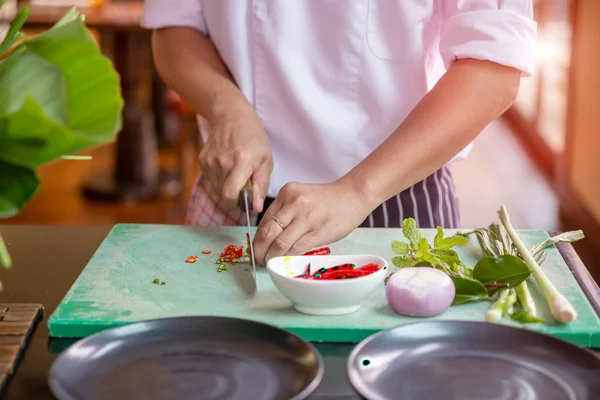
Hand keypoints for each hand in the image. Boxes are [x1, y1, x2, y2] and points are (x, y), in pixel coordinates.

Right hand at [199, 103, 272, 211]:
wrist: (231, 116)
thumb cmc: (253, 138)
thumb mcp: (266, 160)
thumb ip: (261, 186)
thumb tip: (256, 208)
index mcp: (241, 162)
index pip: (230, 195)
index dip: (236, 205)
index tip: (244, 204)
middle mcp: (222, 162)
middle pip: (224, 195)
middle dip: (234, 197)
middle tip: (244, 185)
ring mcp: (210, 161)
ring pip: (217, 190)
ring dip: (227, 188)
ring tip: (236, 173)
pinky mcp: (202, 161)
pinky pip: (211, 181)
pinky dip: (220, 180)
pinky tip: (227, 167)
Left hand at [252, 179, 371, 264]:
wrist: (353, 195)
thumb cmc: (327, 200)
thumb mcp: (301, 197)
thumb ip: (285, 212)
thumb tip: (268, 237)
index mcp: (287, 192)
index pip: (264, 220)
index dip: (257, 238)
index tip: (256, 249)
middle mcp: (294, 202)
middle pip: (267, 232)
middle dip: (259, 250)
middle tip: (259, 259)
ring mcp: (306, 217)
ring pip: (280, 243)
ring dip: (271, 257)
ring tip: (270, 262)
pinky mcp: (317, 231)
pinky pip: (296, 248)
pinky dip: (287, 257)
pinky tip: (284, 261)